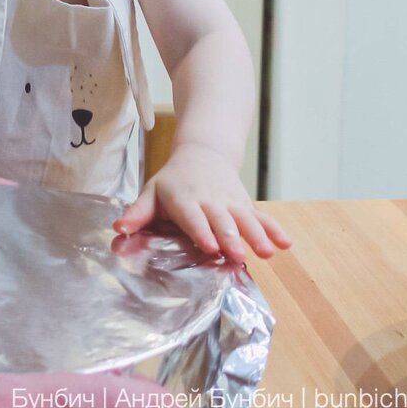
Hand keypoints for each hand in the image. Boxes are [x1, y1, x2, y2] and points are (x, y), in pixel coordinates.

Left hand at [114, 143, 290, 261]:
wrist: (203, 152)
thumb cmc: (173, 181)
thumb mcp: (152, 191)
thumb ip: (138, 213)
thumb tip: (119, 229)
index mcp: (184, 199)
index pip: (193, 216)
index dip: (201, 231)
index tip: (209, 247)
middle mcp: (210, 200)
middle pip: (222, 220)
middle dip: (231, 237)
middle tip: (239, 255)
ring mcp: (231, 202)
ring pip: (246, 219)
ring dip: (257, 235)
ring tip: (269, 252)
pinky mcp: (245, 204)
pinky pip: (261, 217)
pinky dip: (275, 229)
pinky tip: (287, 243)